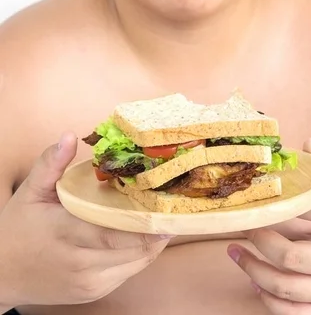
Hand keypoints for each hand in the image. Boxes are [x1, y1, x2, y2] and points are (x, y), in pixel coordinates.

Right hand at [0, 132, 171, 306]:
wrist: (0, 276)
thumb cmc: (18, 228)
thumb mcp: (30, 191)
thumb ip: (51, 163)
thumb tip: (70, 136)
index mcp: (66, 234)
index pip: (117, 230)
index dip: (148, 218)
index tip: (166, 198)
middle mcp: (82, 264)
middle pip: (136, 247)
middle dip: (159, 225)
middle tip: (174, 201)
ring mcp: (90, 283)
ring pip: (139, 261)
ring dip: (154, 238)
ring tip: (165, 213)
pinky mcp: (94, 293)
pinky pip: (129, 270)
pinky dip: (141, 251)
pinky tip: (145, 231)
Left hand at [227, 139, 310, 314]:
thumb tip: (307, 145)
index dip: (287, 201)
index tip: (264, 192)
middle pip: (294, 257)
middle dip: (261, 240)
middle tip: (243, 225)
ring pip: (288, 290)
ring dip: (254, 271)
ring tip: (235, 252)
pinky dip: (270, 301)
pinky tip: (255, 282)